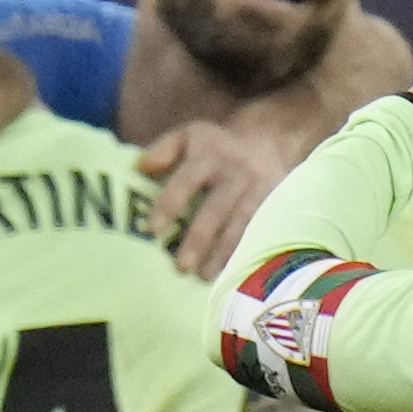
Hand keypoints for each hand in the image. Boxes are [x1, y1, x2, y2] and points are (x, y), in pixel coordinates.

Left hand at [133, 117, 305, 277]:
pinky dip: (242, 252)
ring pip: (239, 224)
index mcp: (209, 156)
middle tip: (182, 266)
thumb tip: (141, 168)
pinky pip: (256, 231)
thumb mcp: (188, 135)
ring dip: (222, 251)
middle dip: (199, 238)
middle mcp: (234, 173)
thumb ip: (163, 149)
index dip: (170, 203)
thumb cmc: (217, 146)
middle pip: (216, 209)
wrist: (269, 140)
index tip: (153, 229)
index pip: (186, 180)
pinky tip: (230, 271)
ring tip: (204, 276)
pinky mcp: (271, 205)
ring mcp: (256, 191)